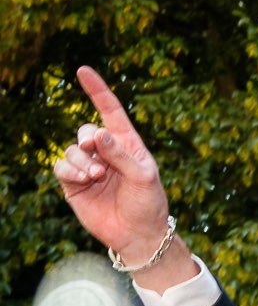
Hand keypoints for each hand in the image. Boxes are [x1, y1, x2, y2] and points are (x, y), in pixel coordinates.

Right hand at [51, 67, 195, 288]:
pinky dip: (70, 170)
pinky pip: (61, 167)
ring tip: (97, 176)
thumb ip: (121, 154)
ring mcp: (88, 167)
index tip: (83, 70)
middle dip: (88, 138)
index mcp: (127, 144)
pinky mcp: (74, 184)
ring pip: (72, 149)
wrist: (138, 234)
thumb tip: (98, 133)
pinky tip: (85, 180)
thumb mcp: (143, 176)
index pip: (110, 111)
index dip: (97, 90)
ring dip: (82, 160)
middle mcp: (105, 153)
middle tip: (95, 150)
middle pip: (85, 130)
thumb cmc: (148, 203)